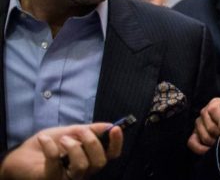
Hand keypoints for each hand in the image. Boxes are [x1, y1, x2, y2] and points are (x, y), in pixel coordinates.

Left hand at [0, 123, 121, 179]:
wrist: (23, 154)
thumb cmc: (49, 144)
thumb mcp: (70, 132)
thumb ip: (89, 129)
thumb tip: (108, 125)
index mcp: (90, 158)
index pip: (111, 155)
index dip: (116, 143)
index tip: (115, 128)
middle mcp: (83, 171)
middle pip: (99, 162)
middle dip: (92, 143)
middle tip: (79, 132)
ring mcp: (67, 178)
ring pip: (82, 166)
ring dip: (73, 147)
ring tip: (62, 139)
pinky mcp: (51, 179)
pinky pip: (55, 164)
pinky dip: (50, 148)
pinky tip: (44, 140)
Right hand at [187, 97, 219, 154]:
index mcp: (216, 103)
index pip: (213, 109)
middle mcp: (205, 111)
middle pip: (209, 125)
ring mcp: (198, 123)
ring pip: (204, 135)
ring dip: (213, 142)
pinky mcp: (192, 136)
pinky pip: (192, 143)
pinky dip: (202, 148)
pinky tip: (210, 149)